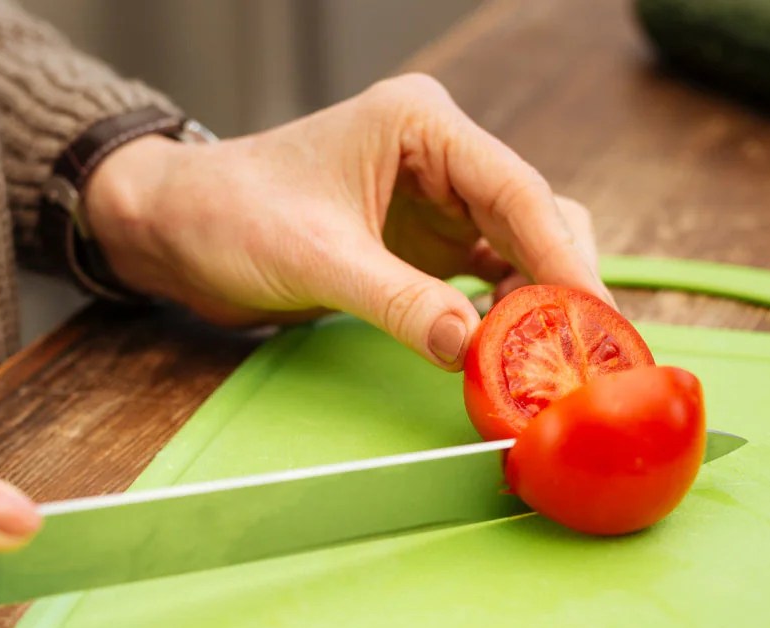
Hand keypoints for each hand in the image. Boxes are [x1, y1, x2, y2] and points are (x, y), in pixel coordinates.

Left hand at [85, 73, 608, 370]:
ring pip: (522, 247)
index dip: (562, 257)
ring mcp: (438, 197)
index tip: (591, 318)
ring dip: (538, 303)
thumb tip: (472, 349)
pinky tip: (511, 353)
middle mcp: (440, 153)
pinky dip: (505, 314)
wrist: (178, 229)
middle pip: (536, 215)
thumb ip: (398, 301)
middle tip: (582, 354)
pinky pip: (488, 275)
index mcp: (420, 123)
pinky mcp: (425, 240)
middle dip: (562, 283)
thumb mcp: (315, 258)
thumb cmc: (230, 215)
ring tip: (554, 363)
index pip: (517, 188)